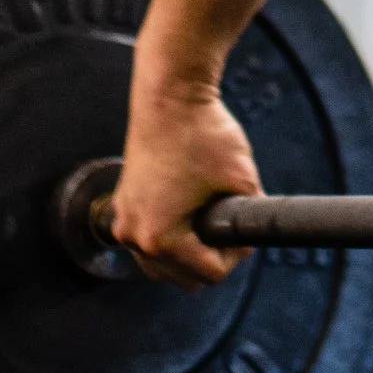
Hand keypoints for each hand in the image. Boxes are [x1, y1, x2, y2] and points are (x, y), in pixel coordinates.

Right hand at [110, 37, 262, 289]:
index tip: (244, 228)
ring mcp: (122, 221)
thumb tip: (250, 237)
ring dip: (189, 252)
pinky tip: (190, 218)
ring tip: (212, 219)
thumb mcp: (243, 180)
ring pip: (163, 266)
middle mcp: (133, 236)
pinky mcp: (122, 205)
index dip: (237, 254)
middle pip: (184, 277)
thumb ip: (251, 218)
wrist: (169, 95)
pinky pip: (148, 242)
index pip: (210, 273)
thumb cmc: (203, 132)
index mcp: (160, 237)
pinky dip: (170, 238)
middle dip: (212, 256)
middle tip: (230, 223)